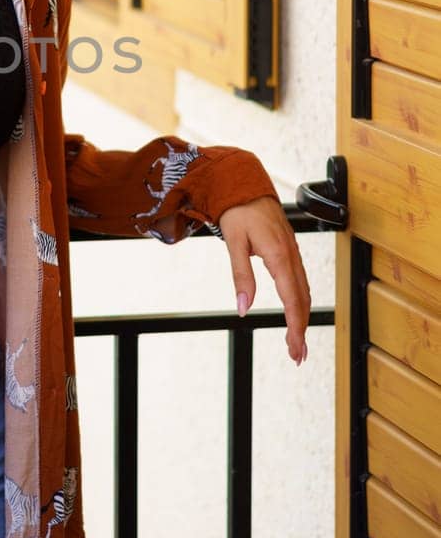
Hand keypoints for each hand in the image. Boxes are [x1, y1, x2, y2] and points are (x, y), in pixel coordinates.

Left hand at [217, 195, 311, 365]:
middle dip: (301, 329)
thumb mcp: (233, 243)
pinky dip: (300, 300)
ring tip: (297, 341)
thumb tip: (243, 307)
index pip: (292, 298)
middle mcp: (290, 255)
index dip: (295, 326)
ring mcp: (292, 251)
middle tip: (297, 356)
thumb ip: (241, 276)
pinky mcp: (289, 249)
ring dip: (302, 317)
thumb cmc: (237, 210)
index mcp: (278, 254)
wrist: (244, 181)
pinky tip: (297, 311)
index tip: (295, 348)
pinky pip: (300, 279)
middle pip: (302, 299)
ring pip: (303, 290)